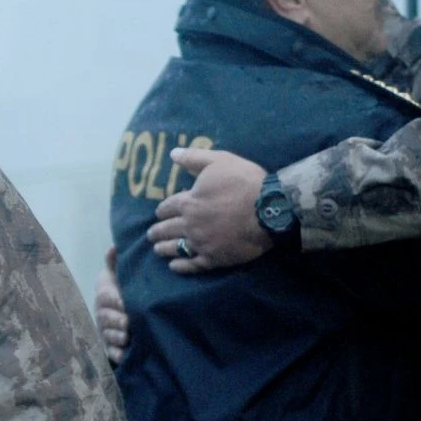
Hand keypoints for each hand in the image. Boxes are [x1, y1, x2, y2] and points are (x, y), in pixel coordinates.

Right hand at [94, 247, 128, 364]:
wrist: (120, 309)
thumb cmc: (120, 289)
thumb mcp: (117, 275)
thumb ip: (115, 263)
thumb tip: (115, 246)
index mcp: (104, 296)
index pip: (105, 297)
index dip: (114, 300)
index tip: (124, 303)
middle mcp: (102, 314)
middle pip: (105, 318)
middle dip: (116, 321)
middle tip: (128, 323)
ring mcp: (105, 331)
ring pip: (108, 335)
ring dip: (116, 337)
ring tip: (127, 337)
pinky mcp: (110, 347)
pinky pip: (110, 352)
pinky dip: (117, 354)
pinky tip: (125, 355)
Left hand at [147, 148, 270, 272]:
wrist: (269, 210)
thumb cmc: (244, 182)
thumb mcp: (219, 161)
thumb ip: (194, 158)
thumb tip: (172, 153)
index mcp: (189, 202)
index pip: (168, 207)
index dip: (162, 210)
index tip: (158, 213)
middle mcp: (190, 225)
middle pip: (168, 229)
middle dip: (157, 231)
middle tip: (150, 235)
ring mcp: (201, 243)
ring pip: (176, 248)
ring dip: (164, 248)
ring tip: (157, 250)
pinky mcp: (215, 258)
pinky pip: (193, 265)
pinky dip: (181, 267)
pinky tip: (174, 267)